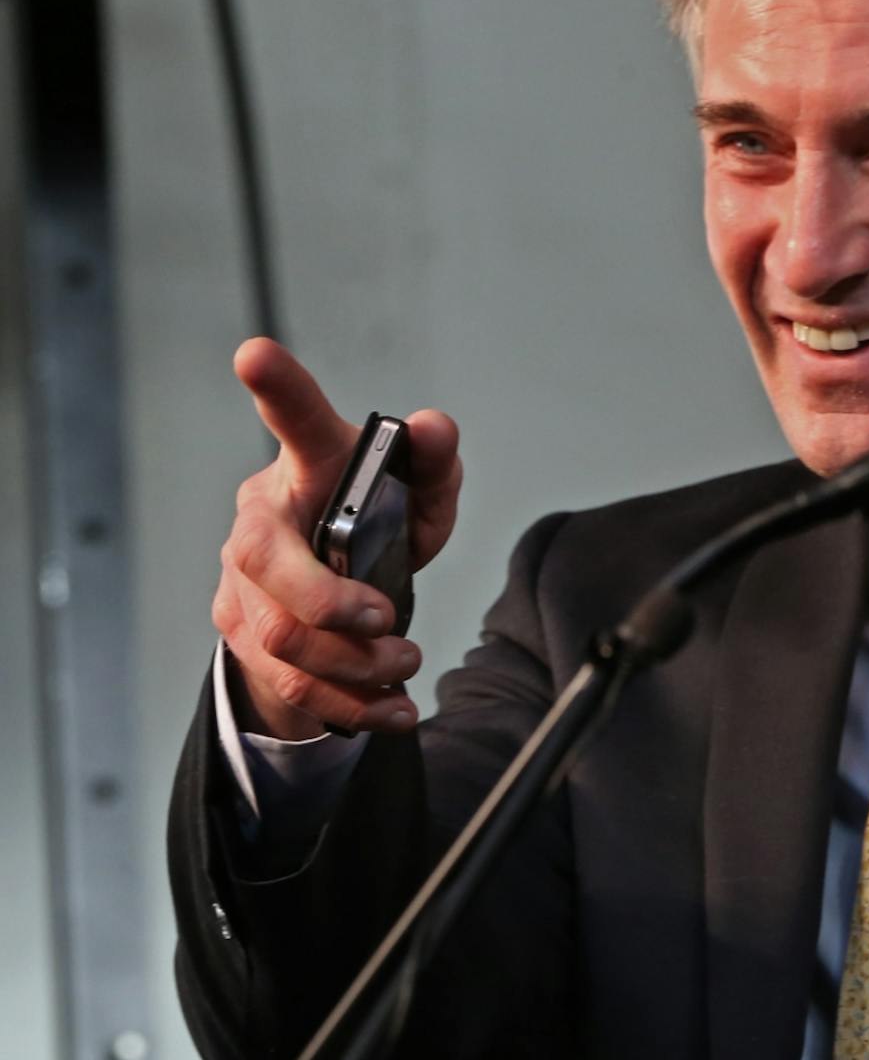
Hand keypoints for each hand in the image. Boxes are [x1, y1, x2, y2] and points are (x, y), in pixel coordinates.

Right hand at [210, 338, 462, 739]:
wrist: (336, 602)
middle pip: (265, 561)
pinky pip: (291, 683)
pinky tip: (395, 706)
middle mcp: (261, 519)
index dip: (278, 388)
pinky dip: (353, 704)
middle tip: (387, 619)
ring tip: (405, 661)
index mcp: (308, 467)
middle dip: (329, 601)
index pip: (292, 421)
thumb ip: (433, 462)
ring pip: (281, 636)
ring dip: (355, 662)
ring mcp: (241, 583)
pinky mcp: (245, 638)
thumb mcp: (421, 497)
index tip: (255, 353)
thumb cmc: (376, 526)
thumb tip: (435, 427)